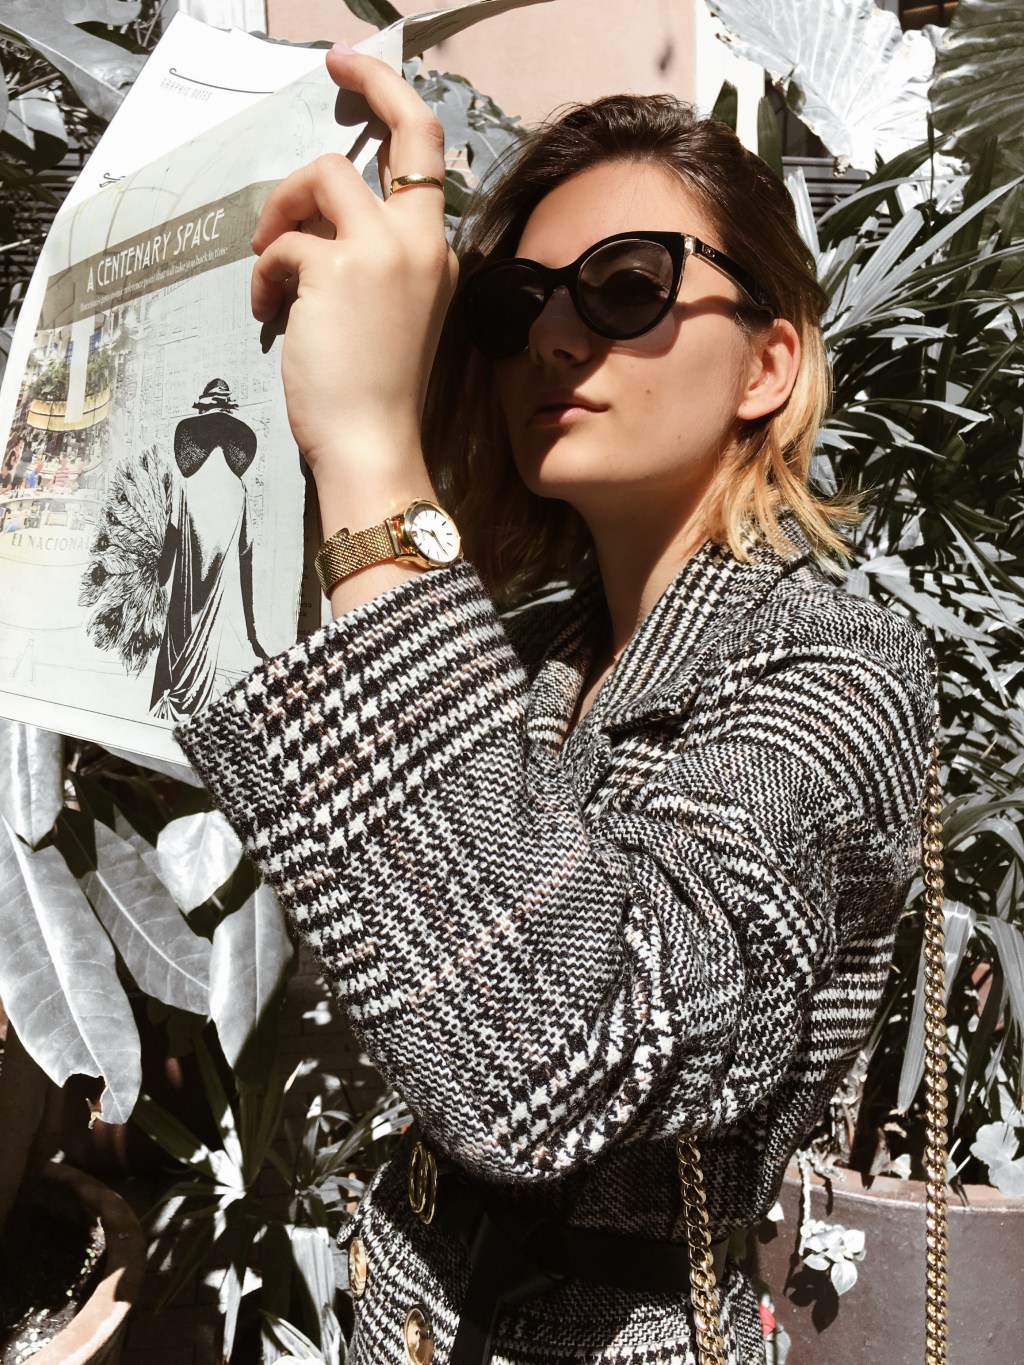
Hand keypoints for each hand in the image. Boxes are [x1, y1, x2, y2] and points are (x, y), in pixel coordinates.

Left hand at [250, 47, 457, 490]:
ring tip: (268, 260)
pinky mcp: (336, 270)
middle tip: (331, 67)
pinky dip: (265, 272)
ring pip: (325, 173)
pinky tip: (269, 311)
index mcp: (437, 256)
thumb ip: (373, 264)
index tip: (356, 73)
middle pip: (402, 130)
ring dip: (283, 206)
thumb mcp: (392, 318)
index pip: (430, 158)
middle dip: (369, 84)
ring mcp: (382, 252)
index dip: (395, 101)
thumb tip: (315, 225)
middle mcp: (419, 243)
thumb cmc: (377, 397)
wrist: (374, 446)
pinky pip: (284, 242)